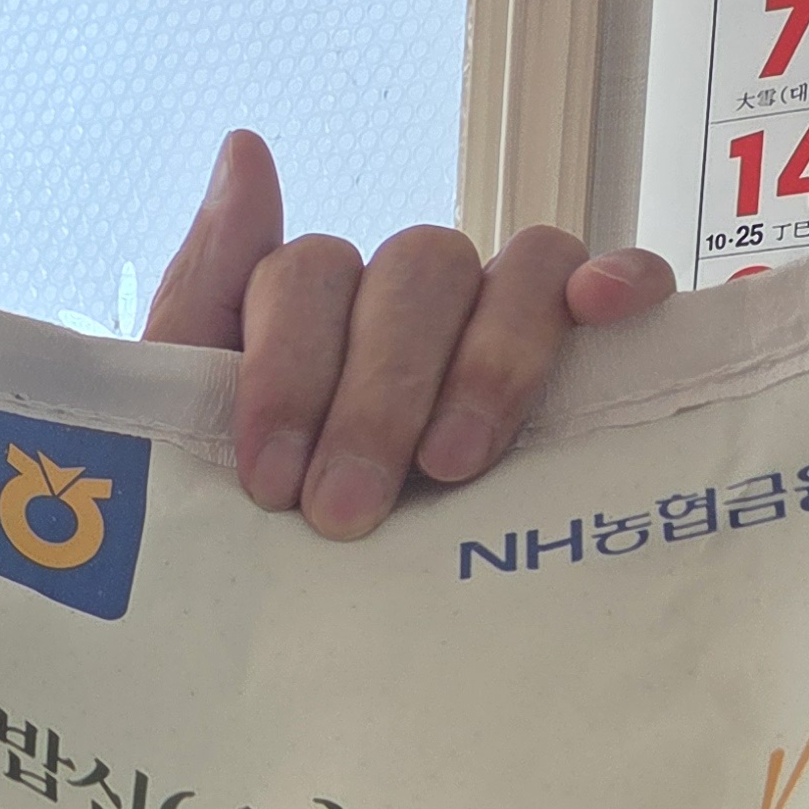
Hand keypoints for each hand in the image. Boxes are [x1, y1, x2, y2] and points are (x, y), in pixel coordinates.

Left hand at [142, 132, 675, 540]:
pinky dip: (615, 279)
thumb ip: (205, 295)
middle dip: (375, 397)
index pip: (306, 275)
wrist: (303, 661)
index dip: (287, 371)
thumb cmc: (253, 536)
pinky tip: (607, 311)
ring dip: (488, 364)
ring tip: (457, 468)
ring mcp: (495, 321)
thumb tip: (245, 147)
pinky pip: (608, 283)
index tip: (270, 480)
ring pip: (513, 274)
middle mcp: (406, 301)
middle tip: (347, 510)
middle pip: (413, 274)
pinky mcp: (580, 356)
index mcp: (311, 310)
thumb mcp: (193, 436)